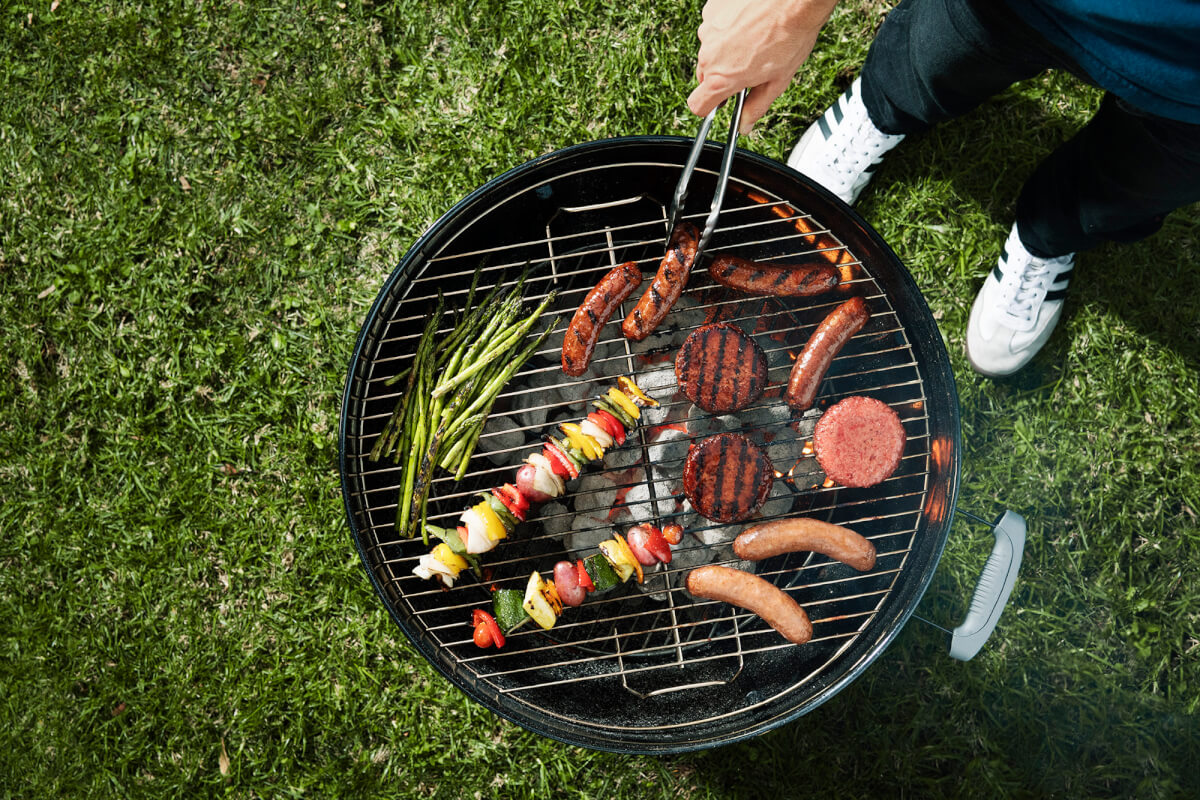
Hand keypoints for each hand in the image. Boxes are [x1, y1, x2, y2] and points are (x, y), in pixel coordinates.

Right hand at [687, 0, 838, 133]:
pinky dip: (728, 26)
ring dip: (726, 48)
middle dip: (723, 74)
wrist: (794, 0)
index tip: (720, 102)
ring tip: (754, 39)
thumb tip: (746, 125)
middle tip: (748, 67)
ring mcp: (709, 28)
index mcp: (722, 78)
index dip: (709, 107)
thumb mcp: (777, 81)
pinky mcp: (713, 9)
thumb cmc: (789, 35)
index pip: (697, 105)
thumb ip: (757, 107)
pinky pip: (715, 25)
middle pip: (705, 75)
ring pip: (711, 48)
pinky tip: (750, 22)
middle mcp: (709, 53)